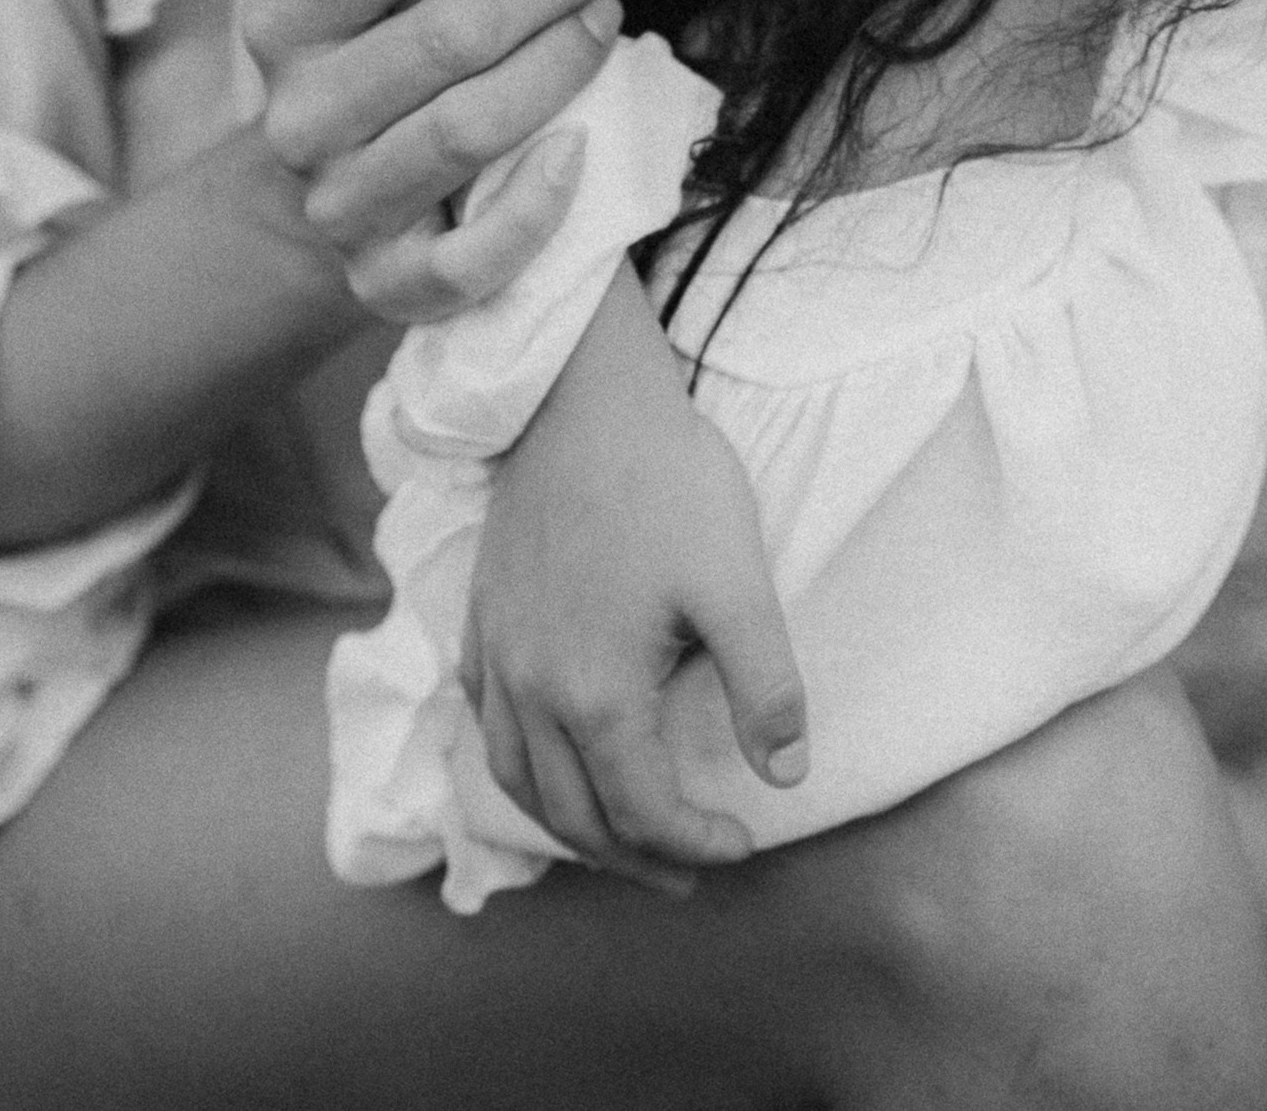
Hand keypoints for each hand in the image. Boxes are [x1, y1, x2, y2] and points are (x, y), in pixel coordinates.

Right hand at [228, 0, 620, 323]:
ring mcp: (343, 206)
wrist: (325, 198)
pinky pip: (468, 260)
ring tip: (606, 17)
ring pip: (469, 131)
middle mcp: (300, 118)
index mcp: (278, 22)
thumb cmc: (345, 54)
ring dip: (561, 64)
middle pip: (450, 34)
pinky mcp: (389, 283)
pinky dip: (534, 207)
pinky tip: (582, 146)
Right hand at [462, 264, 808, 886]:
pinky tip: (547, 755)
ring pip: (516, 778)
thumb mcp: (739, 583)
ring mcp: (498, 652)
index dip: (696, 842)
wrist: (582, 395)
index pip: (643, 810)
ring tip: (618, 841)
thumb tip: (783, 776)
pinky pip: (485, 720)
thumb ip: (765, 690)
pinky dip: (518, 762)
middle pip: (574, 813)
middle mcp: (532, 688)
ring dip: (570, 826)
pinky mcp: (482, 614)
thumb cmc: (667, 480)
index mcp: (596, 692)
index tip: (742, 842)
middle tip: (687, 872)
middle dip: (634, 859)